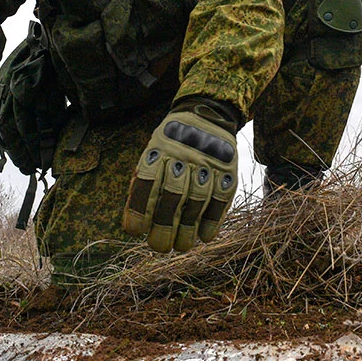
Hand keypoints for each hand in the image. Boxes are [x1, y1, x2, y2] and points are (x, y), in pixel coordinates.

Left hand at [123, 107, 238, 252]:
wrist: (207, 114)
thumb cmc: (171, 143)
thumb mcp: (152, 152)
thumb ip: (143, 182)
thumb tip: (135, 221)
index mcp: (158, 151)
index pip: (146, 183)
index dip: (139, 209)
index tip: (134, 232)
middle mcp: (182, 157)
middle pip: (172, 196)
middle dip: (164, 226)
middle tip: (159, 246)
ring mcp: (207, 164)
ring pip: (196, 200)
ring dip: (188, 228)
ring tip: (180, 247)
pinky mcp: (227, 171)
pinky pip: (220, 199)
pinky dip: (212, 220)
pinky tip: (204, 236)